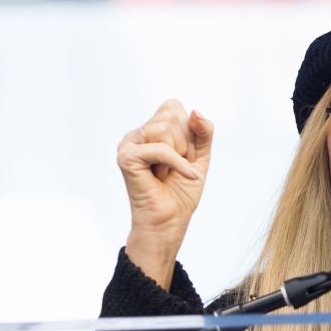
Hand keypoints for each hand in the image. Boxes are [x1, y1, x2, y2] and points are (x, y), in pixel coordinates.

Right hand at [117, 99, 213, 287]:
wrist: (169, 222)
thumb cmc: (180, 193)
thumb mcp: (200, 156)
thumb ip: (203, 131)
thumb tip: (195, 111)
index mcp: (151, 130)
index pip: (174, 107)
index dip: (188, 132)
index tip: (182, 157)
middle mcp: (137, 134)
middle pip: (171, 116)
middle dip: (184, 144)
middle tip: (174, 168)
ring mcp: (129, 144)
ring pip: (165, 129)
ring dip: (178, 155)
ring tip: (167, 173)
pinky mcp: (126, 157)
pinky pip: (160, 148)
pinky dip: (177, 164)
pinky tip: (180, 177)